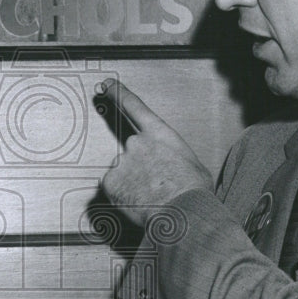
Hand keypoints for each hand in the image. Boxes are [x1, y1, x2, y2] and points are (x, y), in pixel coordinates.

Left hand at [97, 78, 211, 224]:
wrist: (181, 213)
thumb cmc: (192, 191)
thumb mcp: (191, 163)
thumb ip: (171, 155)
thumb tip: (170, 165)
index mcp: (159, 134)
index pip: (133, 106)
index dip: (117, 93)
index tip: (105, 86)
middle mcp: (136, 143)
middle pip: (132, 152)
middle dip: (141, 168)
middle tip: (157, 185)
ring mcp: (120, 161)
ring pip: (123, 172)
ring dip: (134, 182)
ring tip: (152, 197)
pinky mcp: (109, 181)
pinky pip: (114, 187)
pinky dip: (123, 194)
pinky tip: (139, 201)